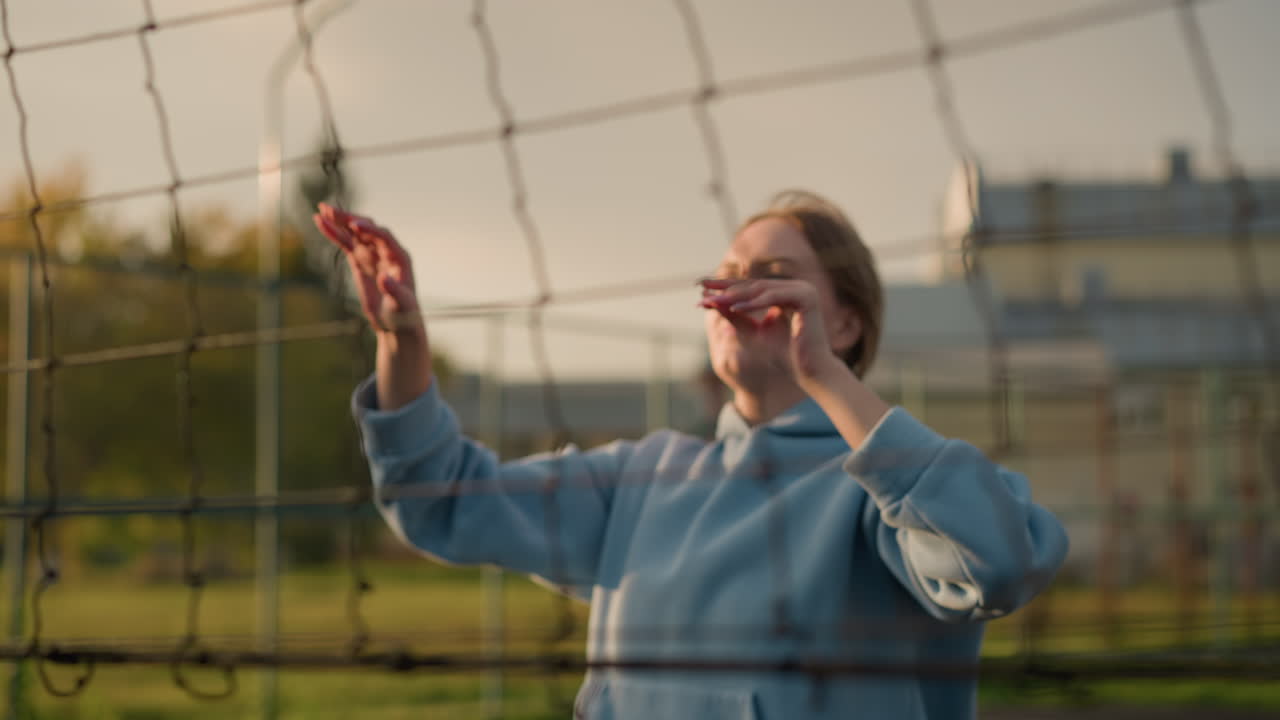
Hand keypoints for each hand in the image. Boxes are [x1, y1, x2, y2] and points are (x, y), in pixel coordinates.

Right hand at [313, 203, 420, 336]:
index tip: (354, 225)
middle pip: (367, 229)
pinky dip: (334, 234)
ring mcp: (372, 255)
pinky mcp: (360, 262)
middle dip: (349, 219)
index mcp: (399, 257)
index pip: (384, 237)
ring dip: (339, 222)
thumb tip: (384, 279)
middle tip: (330, 210)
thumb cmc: (404, 315)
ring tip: (321, 209)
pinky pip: (346, 244)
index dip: (369, 230)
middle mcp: (386, 251)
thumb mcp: (401, 305)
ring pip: (354, 234)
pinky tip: (320, 223)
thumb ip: (394, 291)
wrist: (396, 324)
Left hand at [698, 277, 841, 383]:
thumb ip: (735, 316)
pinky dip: (754, 303)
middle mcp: (796, 287)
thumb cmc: (784, 357)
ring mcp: (803, 289)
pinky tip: (734, 309)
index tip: (700, 288)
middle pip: (754, 284)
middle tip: (701, 290)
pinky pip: (774, 297)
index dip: (725, 287)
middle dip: (725, 289)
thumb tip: (710, 301)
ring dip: (735, 296)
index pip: (750, 287)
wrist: (809, 374)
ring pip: (761, 289)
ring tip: (713, 301)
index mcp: (786, 293)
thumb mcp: (753, 333)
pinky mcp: (807, 297)